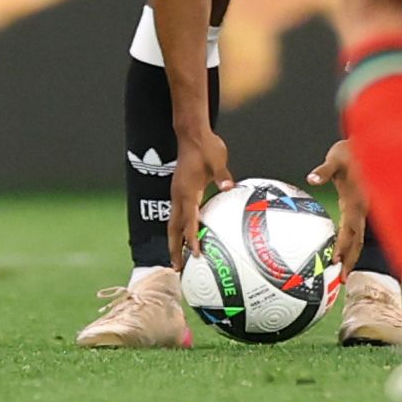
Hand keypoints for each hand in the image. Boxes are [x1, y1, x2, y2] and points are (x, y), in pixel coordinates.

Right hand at [166, 126, 231, 267]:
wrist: (191, 133)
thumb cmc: (206, 145)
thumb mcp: (217, 159)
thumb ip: (222, 175)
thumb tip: (229, 187)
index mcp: (187, 190)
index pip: (188, 220)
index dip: (191, 238)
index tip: (194, 255)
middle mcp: (178, 195)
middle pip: (173, 228)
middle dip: (173, 249)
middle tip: (177, 268)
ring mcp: (177, 193)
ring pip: (172, 222)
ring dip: (174, 241)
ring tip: (177, 259)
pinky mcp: (180, 190)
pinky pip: (177, 214)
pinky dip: (179, 229)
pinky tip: (186, 236)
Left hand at [309, 138, 366, 263]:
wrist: (368, 144)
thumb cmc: (349, 151)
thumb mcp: (335, 159)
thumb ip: (324, 171)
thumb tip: (311, 179)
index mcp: (356, 201)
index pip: (350, 229)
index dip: (343, 245)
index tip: (334, 261)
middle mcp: (362, 208)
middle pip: (357, 240)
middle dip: (350, 260)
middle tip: (341, 280)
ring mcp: (363, 209)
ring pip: (360, 237)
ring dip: (352, 255)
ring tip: (343, 274)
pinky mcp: (360, 207)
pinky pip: (357, 230)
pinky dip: (352, 244)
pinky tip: (344, 251)